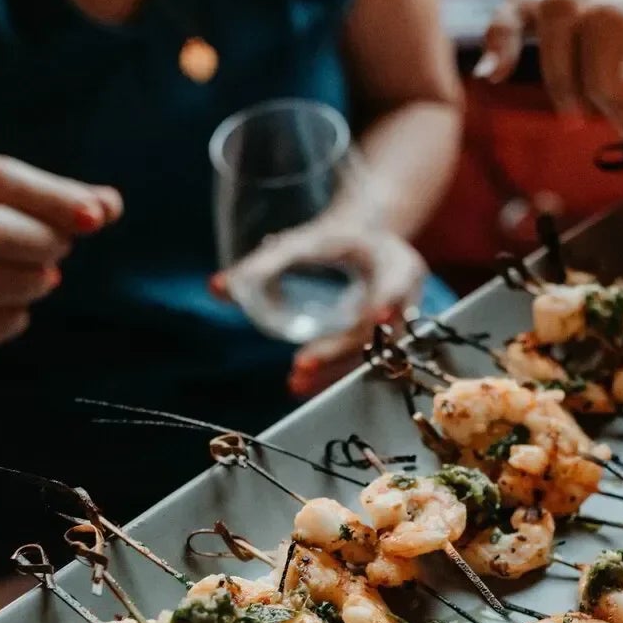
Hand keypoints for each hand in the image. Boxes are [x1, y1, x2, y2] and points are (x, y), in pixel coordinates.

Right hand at [0, 149, 121, 355]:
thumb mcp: (25, 204)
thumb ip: (69, 201)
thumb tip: (109, 205)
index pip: (0, 177)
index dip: (53, 198)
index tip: (96, 218)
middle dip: (41, 242)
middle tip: (64, 249)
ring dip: (32, 282)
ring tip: (43, 278)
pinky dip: (12, 320)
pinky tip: (17, 311)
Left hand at [213, 220, 425, 397]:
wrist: (368, 246)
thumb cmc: (335, 240)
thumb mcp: (305, 242)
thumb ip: (262, 265)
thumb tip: (217, 288)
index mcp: (397, 264)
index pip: (396, 286)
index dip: (388, 302)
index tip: (375, 317)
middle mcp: (405, 299)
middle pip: (378, 332)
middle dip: (340, 350)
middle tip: (300, 365)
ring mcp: (399, 326)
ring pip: (371, 354)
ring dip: (334, 369)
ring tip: (295, 382)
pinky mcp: (385, 344)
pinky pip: (362, 362)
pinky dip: (334, 371)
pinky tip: (305, 383)